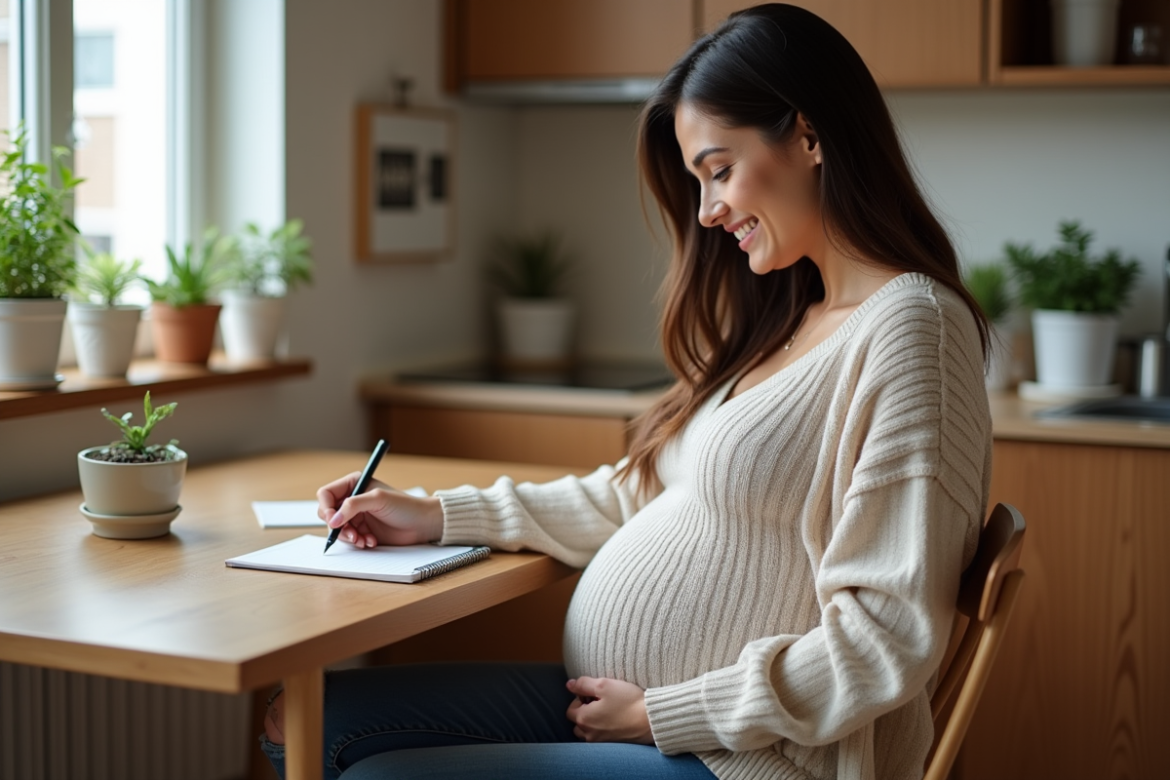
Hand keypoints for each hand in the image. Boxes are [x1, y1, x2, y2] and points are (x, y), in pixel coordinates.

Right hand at [317, 472, 443, 547]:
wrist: (422, 524)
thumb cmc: (405, 506)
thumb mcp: (378, 500)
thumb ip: (353, 506)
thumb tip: (333, 519)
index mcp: (354, 484)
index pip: (326, 494)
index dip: (326, 507)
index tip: (334, 520)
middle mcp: (353, 500)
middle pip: (328, 514)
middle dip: (337, 526)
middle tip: (352, 534)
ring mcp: (357, 516)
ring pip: (338, 529)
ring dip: (348, 537)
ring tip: (363, 539)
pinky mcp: (362, 530)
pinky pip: (349, 539)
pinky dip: (357, 542)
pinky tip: (370, 541)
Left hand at [565, 676, 653, 744]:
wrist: (651, 720)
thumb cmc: (627, 701)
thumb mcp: (604, 685)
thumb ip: (584, 684)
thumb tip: (569, 685)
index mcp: (584, 719)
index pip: (571, 709)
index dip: (580, 698)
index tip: (595, 693)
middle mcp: (589, 734)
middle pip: (578, 723)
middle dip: (585, 712)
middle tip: (601, 702)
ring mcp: (601, 742)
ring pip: (588, 733)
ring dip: (593, 723)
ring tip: (608, 712)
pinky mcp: (613, 746)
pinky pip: (601, 738)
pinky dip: (603, 730)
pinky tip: (616, 720)